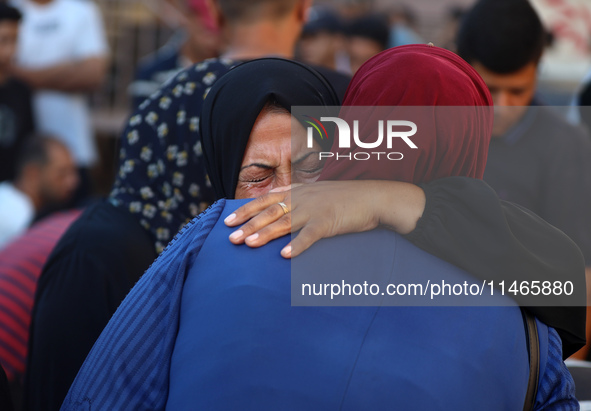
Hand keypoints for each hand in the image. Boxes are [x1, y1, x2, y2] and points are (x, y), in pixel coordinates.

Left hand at [225, 180, 424, 258]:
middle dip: (248, 224)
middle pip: (269, 211)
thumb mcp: (319, 194)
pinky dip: (296, 245)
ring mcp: (315, 209)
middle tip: (230, 238)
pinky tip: (283, 256)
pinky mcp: (329, 222)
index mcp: (299, 192)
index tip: (228, 221)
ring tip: (248, 244)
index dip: (245, 210)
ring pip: (284, 222)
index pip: (266, 199)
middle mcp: (303, 198)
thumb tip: (280, 211)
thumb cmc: (346, 199)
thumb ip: (299, 201)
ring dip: (265, 233)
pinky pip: (309, 235)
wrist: (374, 197)